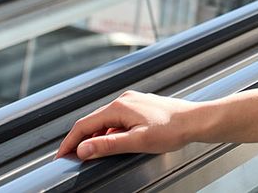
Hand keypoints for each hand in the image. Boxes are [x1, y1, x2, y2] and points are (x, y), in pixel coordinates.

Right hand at [55, 90, 208, 160]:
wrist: (196, 121)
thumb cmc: (172, 129)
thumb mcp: (137, 141)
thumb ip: (108, 145)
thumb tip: (83, 149)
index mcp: (119, 107)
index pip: (84, 124)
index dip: (71, 141)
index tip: (62, 155)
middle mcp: (124, 100)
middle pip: (93, 121)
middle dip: (81, 139)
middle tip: (73, 157)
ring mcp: (133, 102)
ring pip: (106, 121)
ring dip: (96, 136)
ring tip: (91, 153)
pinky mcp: (141, 107)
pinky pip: (118, 119)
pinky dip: (110, 132)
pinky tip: (115, 142)